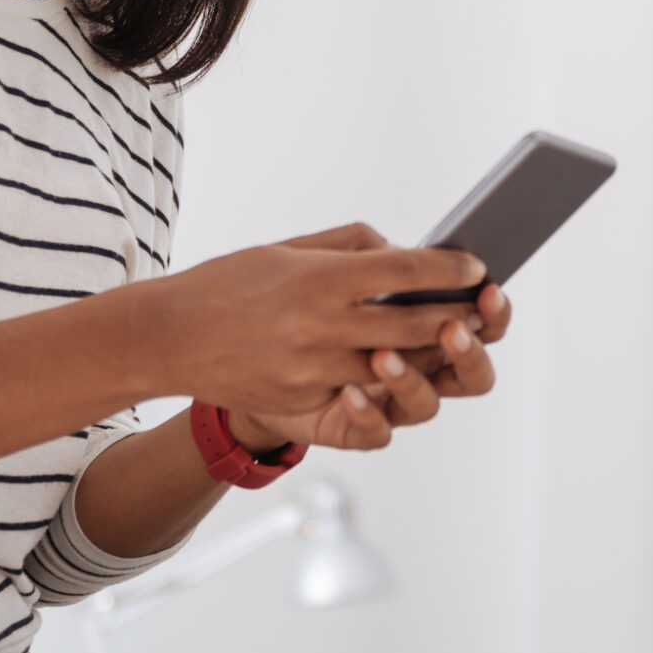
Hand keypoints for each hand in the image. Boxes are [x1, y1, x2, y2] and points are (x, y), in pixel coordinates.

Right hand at [144, 222, 483, 417]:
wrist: (168, 336)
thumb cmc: (232, 282)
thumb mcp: (288, 248)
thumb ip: (351, 247)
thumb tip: (403, 253)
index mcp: (319, 278)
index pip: (405, 271)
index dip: (449, 267)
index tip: (475, 264)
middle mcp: (320, 326)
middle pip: (414, 325)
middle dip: (458, 316)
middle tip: (484, 307)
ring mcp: (312, 372)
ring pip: (397, 369)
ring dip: (435, 356)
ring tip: (457, 339)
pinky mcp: (302, 404)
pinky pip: (361, 404)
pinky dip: (389, 389)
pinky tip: (408, 373)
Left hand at [227, 280, 513, 452]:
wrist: (225, 347)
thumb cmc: (283, 301)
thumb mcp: (320, 267)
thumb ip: (364, 253)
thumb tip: (406, 252)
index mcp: (420, 324)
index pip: (478, 323)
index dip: (492, 311)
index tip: (487, 287)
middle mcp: (413, 366)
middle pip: (470, 372)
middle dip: (467, 349)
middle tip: (455, 325)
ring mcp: (385, 401)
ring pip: (427, 405)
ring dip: (413, 380)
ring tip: (385, 355)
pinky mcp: (350, 429)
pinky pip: (376, 434)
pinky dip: (370, 414)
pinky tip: (351, 391)